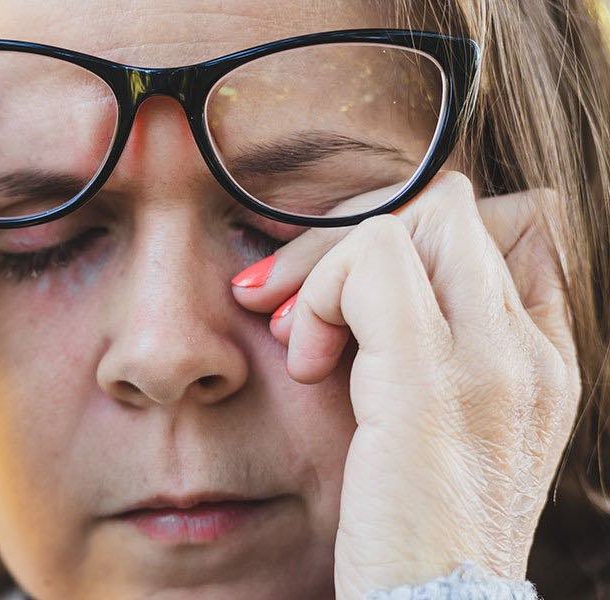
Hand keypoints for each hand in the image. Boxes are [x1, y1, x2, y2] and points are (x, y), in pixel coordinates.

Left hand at [231, 172, 580, 597]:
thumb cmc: (410, 530)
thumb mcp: (426, 424)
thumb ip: (415, 349)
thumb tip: (345, 282)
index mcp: (542, 359)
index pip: (510, 224)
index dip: (416, 234)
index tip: (350, 293)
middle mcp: (531, 352)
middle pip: (453, 209)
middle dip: (354, 236)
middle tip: (290, 302)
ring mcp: (490, 363)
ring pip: (411, 222)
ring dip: (330, 265)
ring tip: (300, 339)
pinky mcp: (431, 384)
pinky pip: (374, 263)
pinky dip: (321, 292)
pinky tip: (305, 361)